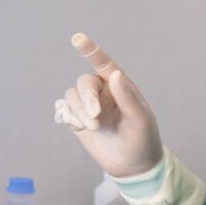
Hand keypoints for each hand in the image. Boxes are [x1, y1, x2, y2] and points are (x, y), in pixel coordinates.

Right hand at [54, 33, 162, 177]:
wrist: (133, 166)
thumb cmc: (143, 139)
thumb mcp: (140, 118)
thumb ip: (127, 96)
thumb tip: (114, 73)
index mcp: (119, 87)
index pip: (102, 64)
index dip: (90, 50)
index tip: (77, 38)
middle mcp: (102, 93)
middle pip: (83, 83)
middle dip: (86, 99)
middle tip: (96, 117)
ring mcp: (88, 107)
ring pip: (71, 97)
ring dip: (79, 112)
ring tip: (94, 128)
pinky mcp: (77, 121)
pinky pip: (63, 110)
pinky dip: (67, 116)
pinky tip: (79, 126)